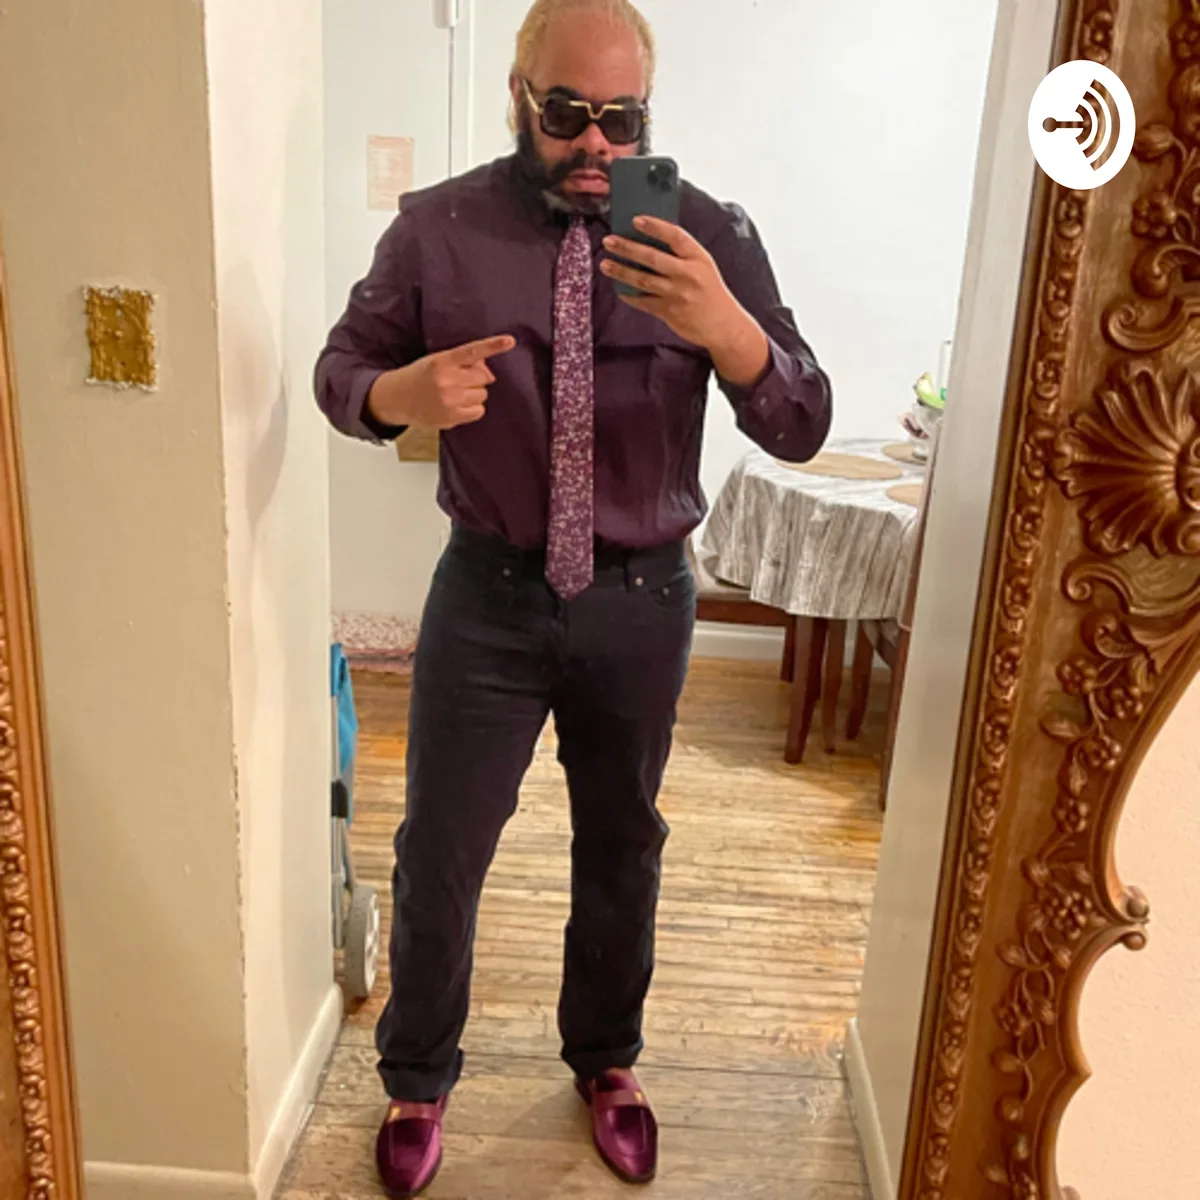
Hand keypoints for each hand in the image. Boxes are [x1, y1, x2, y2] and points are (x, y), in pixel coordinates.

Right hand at [367, 335, 516, 429]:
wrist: (398, 398)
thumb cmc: (422, 376)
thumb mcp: (438, 361)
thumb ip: (463, 362)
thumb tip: (490, 375)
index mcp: (443, 360)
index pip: (472, 351)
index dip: (493, 345)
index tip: (510, 341)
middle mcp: (447, 379)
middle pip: (483, 376)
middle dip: (476, 378)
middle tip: (459, 380)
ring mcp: (450, 399)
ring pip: (483, 394)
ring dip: (475, 393)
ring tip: (456, 393)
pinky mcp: (452, 416)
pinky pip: (479, 411)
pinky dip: (473, 408)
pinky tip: (458, 404)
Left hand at [600, 217, 768, 385]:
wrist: (722, 325)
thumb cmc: (710, 291)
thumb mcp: (703, 266)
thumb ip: (681, 254)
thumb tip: (649, 241)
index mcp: (698, 257)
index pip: (675, 236)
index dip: (655, 226)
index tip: (636, 220)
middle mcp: (688, 274)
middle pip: (652, 257)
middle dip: (627, 248)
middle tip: (609, 241)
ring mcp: (677, 294)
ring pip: (643, 279)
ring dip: (621, 271)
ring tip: (605, 264)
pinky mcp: (669, 312)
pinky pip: (643, 301)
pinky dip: (629, 295)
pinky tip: (619, 289)